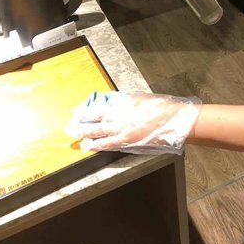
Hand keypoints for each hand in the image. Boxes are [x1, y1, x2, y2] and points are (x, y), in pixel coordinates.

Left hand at [65, 91, 200, 154]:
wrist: (173, 119)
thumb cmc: (161, 106)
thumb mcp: (141, 97)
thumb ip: (125, 100)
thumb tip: (113, 101)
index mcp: (123, 100)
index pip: (100, 103)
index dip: (87, 108)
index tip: (78, 110)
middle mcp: (119, 112)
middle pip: (94, 116)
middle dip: (80, 119)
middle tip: (70, 122)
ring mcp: (122, 127)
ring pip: (97, 130)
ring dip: (83, 132)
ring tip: (73, 133)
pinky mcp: (126, 140)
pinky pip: (107, 143)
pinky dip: (96, 145)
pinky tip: (87, 146)